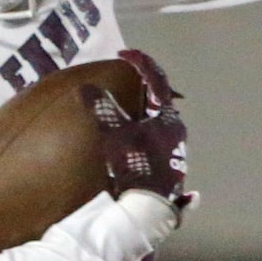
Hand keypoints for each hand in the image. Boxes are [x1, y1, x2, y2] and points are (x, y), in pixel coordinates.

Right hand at [92, 50, 191, 213]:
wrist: (148, 206)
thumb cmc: (135, 165)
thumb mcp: (113, 134)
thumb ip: (101, 109)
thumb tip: (85, 87)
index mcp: (167, 116)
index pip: (156, 80)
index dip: (141, 63)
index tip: (124, 54)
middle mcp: (176, 129)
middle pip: (161, 99)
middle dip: (145, 87)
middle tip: (128, 78)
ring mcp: (175, 149)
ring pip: (160, 120)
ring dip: (145, 110)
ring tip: (129, 107)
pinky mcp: (169, 166)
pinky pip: (157, 138)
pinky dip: (145, 130)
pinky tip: (137, 137)